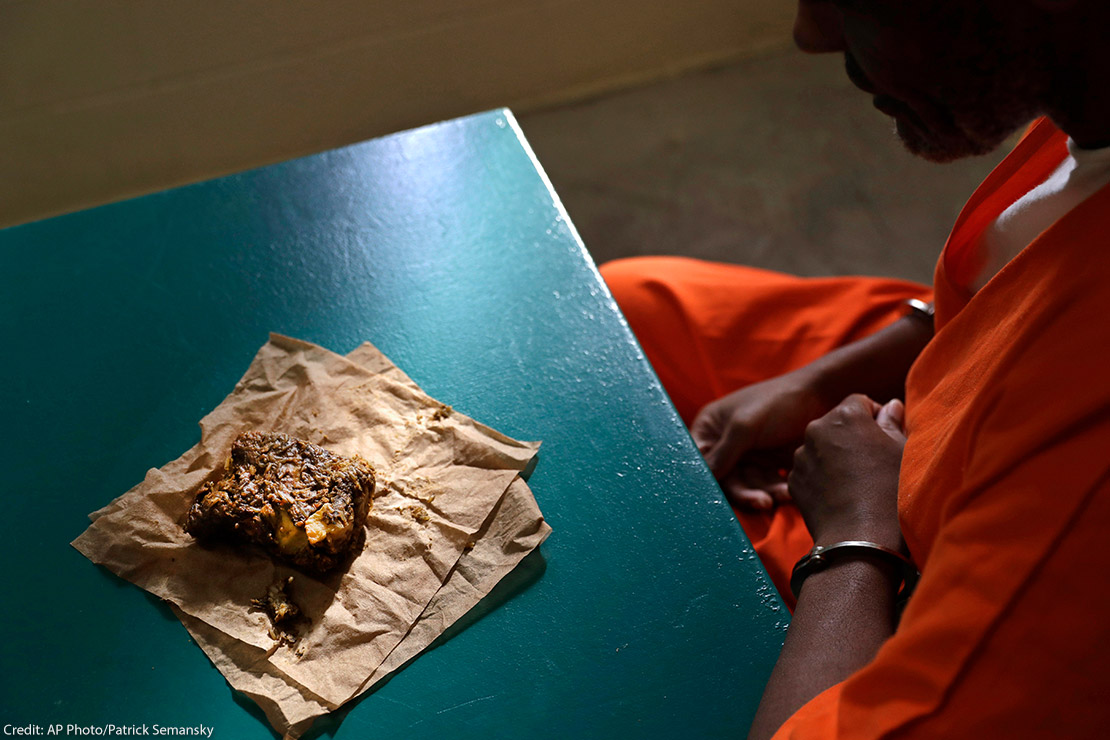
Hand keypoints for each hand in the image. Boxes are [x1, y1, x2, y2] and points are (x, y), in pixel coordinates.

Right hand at [691, 369, 829, 509]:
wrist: (821, 395)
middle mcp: (726, 444)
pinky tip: (790, 491)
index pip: (699, 460)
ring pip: (748, 486)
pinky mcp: (769, 464)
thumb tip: (704, 479)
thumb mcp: (745, 425)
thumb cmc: (778, 401)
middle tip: (763, 502)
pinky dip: (777, 491)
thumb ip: (723, 453)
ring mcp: (749, 455)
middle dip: (744, 492)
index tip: (719, 498)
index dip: (707, 480)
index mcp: (711, 428)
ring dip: (763, 494)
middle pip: (726, 479)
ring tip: (783, 495)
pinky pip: (767, 485)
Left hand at [787, 395, 906, 548]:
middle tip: (871, 462)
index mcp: (845, 416)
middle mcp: (815, 430)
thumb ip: (893, 424)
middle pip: (836, 423)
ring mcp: (800, 457)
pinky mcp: (793, 481)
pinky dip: (821, 477)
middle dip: (851, 436)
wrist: (862, 539)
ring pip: (820, 447)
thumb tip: (890, 407)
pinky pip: (809, 470)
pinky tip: (839, 495)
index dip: (874, 418)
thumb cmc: (891, 492)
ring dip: (834, 456)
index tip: (885, 439)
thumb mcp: (902, 452)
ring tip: (855, 482)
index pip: (860, 402)